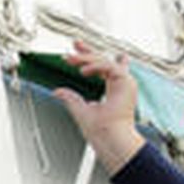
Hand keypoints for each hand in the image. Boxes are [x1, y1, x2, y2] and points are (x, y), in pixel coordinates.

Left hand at [50, 40, 146, 172]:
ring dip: (86, 59)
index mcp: (114, 89)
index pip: (103, 67)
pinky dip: (95, 66)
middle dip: (88, 51)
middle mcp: (120, 84)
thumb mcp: (80, 110)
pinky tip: (82, 72)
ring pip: (105, 61)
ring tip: (71, 60)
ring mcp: (125, 82)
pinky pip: (109, 66)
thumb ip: (70, 98)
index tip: (76, 52)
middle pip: (104, 60)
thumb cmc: (100, 131)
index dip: (90, 58)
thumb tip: (57, 91)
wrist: (109, 139)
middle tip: (74, 45)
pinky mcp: (126, 82)